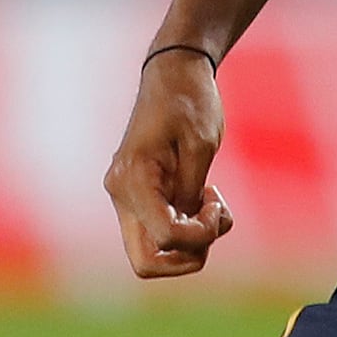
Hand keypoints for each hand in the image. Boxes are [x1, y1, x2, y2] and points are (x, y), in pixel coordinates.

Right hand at [103, 46, 233, 280]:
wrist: (173, 73)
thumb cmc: (189, 101)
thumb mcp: (201, 145)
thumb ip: (192, 194)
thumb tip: (185, 231)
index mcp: (133, 179)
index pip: (164, 238)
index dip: (200, 234)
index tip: (215, 201)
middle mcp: (121, 194)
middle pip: (146, 263)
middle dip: (188, 254)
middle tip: (211, 220)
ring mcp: (127, 198)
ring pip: (156, 251)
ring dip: (194, 239)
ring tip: (212, 199)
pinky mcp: (140, 197)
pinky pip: (162, 232)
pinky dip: (189, 227)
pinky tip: (204, 196)